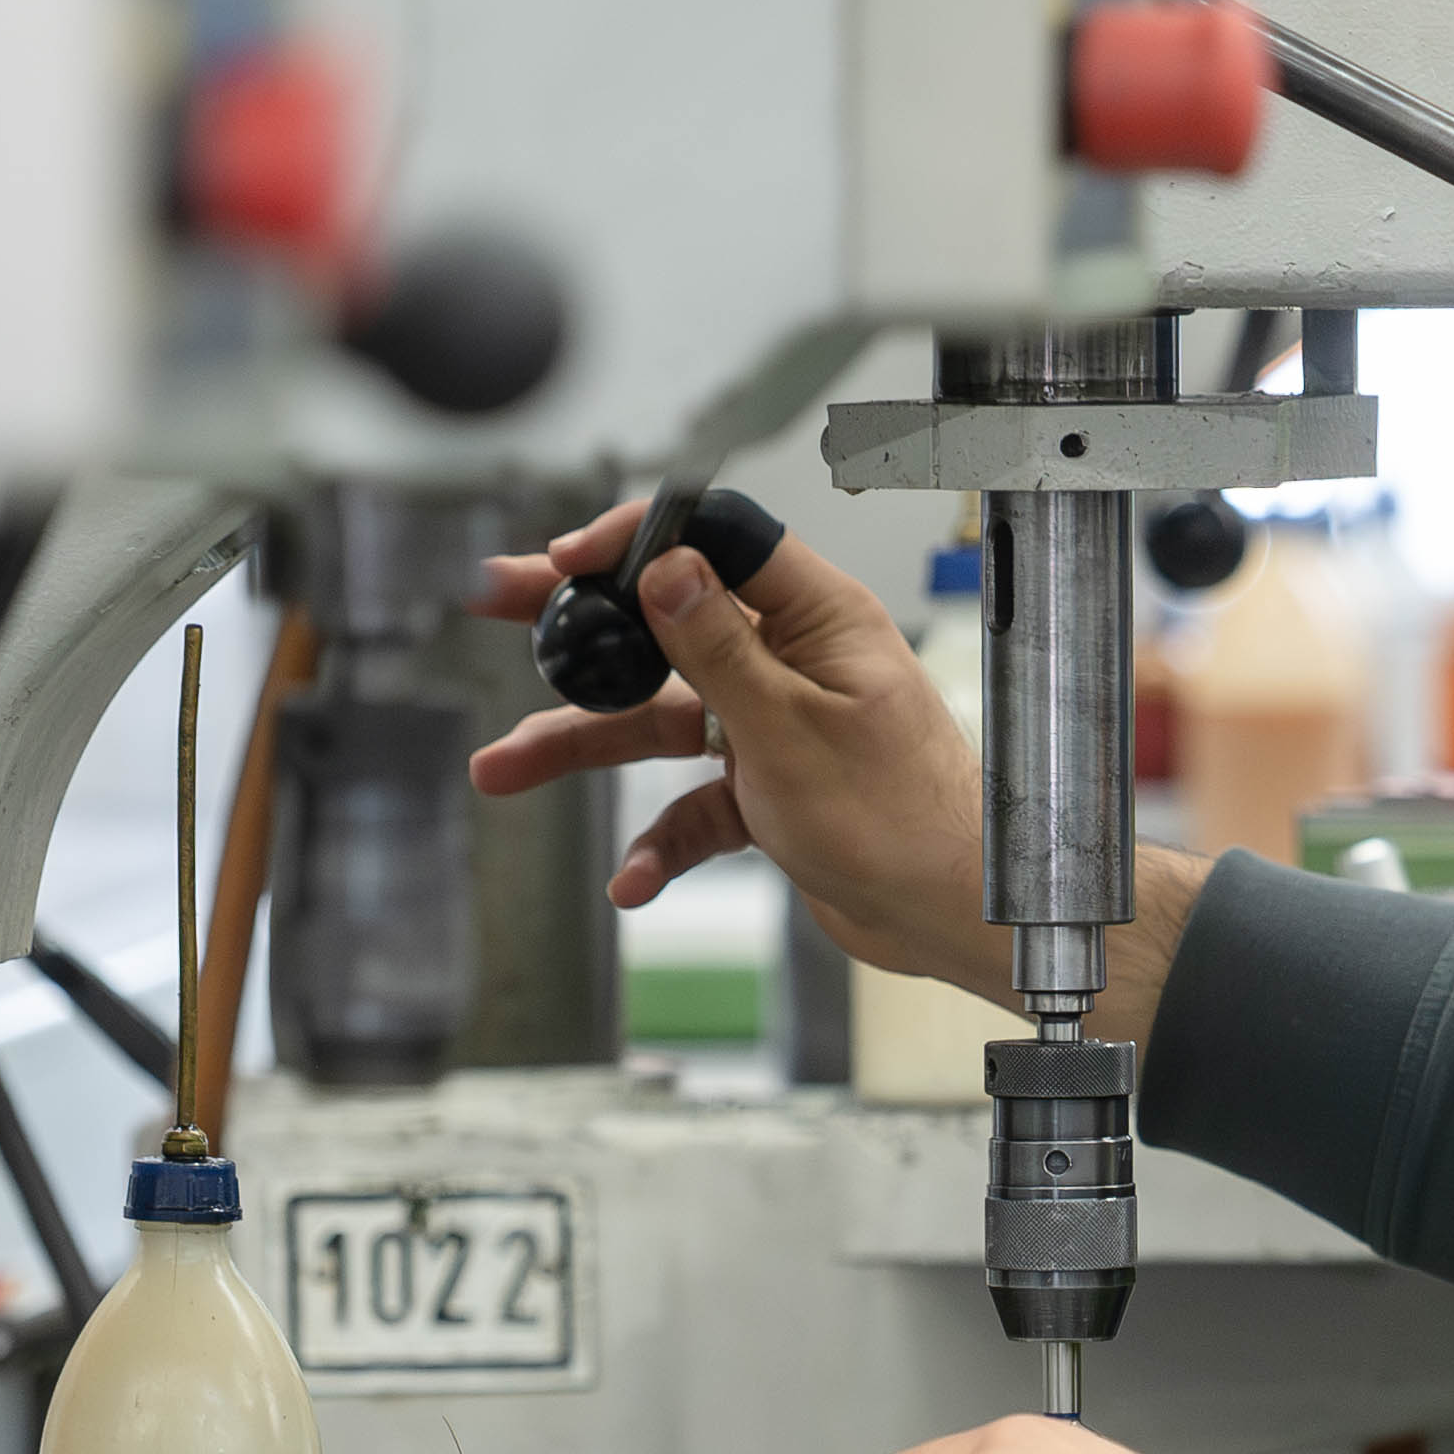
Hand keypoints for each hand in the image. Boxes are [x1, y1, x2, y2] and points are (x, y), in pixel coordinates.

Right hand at [463, 503, 992, 978]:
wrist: (952, 914)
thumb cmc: (905, 821)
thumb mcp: (789, 727)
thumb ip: (718, 648)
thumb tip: (666, 569)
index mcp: (819, 619)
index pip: (718, 541)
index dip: (639, 539)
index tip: (567, 556)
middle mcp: (796, 660)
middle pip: (668, 622)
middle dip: (581, 624)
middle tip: (501, 603)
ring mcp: (777, 723)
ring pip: (661, 718)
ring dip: (584, 744)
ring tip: (506, 764)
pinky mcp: (769, 787)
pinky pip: (691, 802)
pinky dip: (657, 838)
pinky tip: (631, 878)